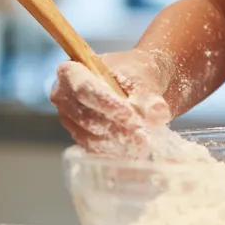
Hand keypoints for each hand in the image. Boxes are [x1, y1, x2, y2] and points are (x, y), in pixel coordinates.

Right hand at [50, 49, 172, 155]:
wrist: (140, 84)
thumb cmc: (136, 73)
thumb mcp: (145, 77)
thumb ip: (149, 95)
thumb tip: (158, 114)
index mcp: (73, 72)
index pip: (84, 89)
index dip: (106, 104)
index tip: (131, 114)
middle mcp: (65, 97)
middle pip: (86, 116)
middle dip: (116, 127)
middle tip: (142, 137)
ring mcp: (71, 120)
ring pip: (90, 136)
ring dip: (117, 143)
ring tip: (143, 146)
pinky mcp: (81, 136)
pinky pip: (95, 148)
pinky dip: (115, 152)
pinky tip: (134, 152)